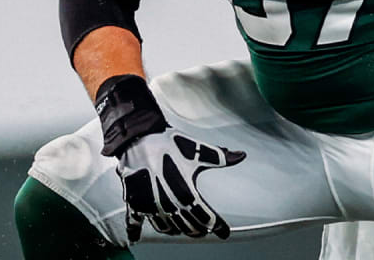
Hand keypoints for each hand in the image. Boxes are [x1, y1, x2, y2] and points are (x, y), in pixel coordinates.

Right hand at [94, 74, 244, 241]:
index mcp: (185, 192)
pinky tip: (136, 237)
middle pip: (188, 227)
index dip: (217, 226)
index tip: (224, 231)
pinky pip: (133, 222)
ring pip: (166, 228)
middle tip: (206, 229)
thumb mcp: (197, 149)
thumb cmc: (168, 142)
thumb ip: (219, 157)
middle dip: (199, 229)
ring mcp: (149, 205)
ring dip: (176, 229)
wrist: (138, 135)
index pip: (205, 218)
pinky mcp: (133, 201)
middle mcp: (168, 203)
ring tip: (183, 227)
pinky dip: (134, 231)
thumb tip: (240, 155)